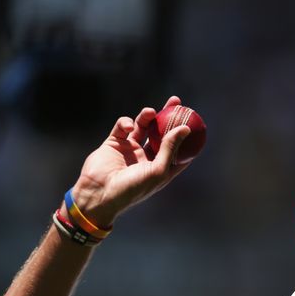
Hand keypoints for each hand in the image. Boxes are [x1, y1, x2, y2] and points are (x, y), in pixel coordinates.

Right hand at [67, 96, 192, 225]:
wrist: (99, 193)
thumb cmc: (132, 188)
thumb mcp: (157, 170)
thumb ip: (171, 148)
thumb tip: (186, 128)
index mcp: (160, 167)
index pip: (179, 149)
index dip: (187, 135)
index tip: (195, 120)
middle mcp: (147, 157)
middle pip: (163, 133)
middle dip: (170, 117)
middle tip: (177, 102)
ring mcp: (131, 149)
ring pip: (143, 127)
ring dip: (147, 116)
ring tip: (151, 111)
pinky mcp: (114, 143)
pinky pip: (123, 127)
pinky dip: (126, 123)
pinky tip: (129, 127)